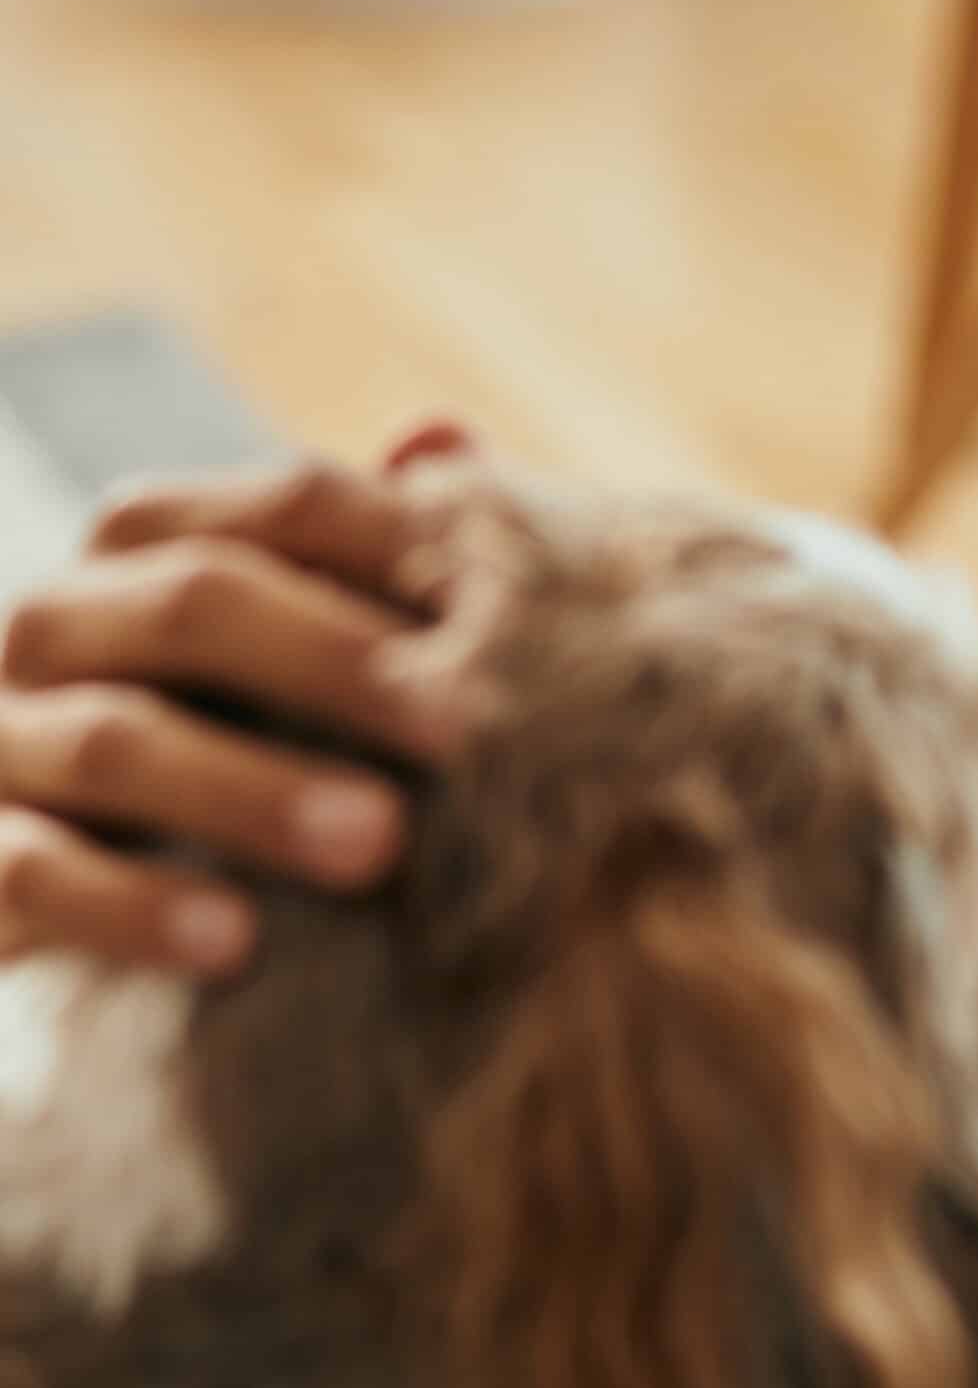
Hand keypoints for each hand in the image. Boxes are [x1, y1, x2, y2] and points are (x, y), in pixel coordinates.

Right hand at [0, 432, 480, 977]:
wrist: (55, 896)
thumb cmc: (225, 772)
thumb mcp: (292, 676)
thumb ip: (367, 573)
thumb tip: (453, 444)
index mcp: (151, 559)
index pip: (280, 513)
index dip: (397, 553)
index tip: (516, 626)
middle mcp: (59, 630)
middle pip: (191, 606)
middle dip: (331, 665)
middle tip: (464, 739)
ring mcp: (2, 744)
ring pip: (114, 743)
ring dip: (251, 791)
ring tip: (376, 845)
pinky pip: (36, 876)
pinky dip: (134, 908)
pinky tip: (234, 944)